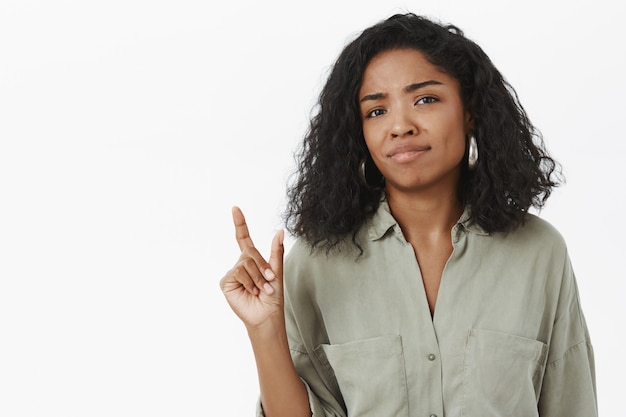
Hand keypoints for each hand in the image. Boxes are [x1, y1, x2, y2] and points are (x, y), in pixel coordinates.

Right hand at [220, 206, 284, 329]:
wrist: (266, 314)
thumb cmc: (273, 296)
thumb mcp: (277, 272)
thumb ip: (276, 251)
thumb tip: (280, 231)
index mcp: (252, 259)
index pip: (243, 238)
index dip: (240, 223)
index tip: (235, 208)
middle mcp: (240, 264)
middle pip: (250, 253)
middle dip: (263, 267)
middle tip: (270, 281)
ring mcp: (232, 273)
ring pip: (245, 264)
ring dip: (258, 278)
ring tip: (262, 290)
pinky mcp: (226, 282)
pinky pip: (238, 273)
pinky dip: (250, 283)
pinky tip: (252, 292)